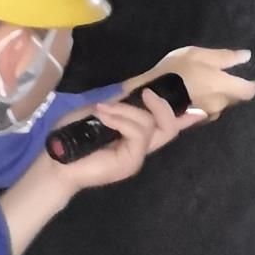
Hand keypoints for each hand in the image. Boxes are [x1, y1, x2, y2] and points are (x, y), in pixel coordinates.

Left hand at [58, 89, 191, 190]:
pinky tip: (103, 117)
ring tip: (102, 111)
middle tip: (147, 94)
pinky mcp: (131, 161)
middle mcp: (140, 147)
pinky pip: (137, 133)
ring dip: (126, 111)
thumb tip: (133, 93)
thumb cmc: (71, 136)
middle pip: (170, 127)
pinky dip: (121, 119)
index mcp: (134, 135)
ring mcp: (136, 156)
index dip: (184, 120)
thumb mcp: (98, 113)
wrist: (55, 160)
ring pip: (150, 125)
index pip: (166, 128)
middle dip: (164, 106)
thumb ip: (119, 106)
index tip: (199, 112)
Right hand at [133, 46, 254, 118]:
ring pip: (221, 105)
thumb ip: (224, 57)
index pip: (249, 90)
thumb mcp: (197, 55)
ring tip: (205, 85)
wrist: (148, 95)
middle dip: (233, 88)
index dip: (253, 83)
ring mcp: (207, 114)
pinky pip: (208, 110)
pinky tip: (195, 95)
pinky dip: (206, 103)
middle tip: (222, 75)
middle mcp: (220, 104)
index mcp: (223, 86)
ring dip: (218, 96)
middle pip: (235, 98)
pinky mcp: (196, 120)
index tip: (251, 76)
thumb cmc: (174, 71)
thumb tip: (246, 57)